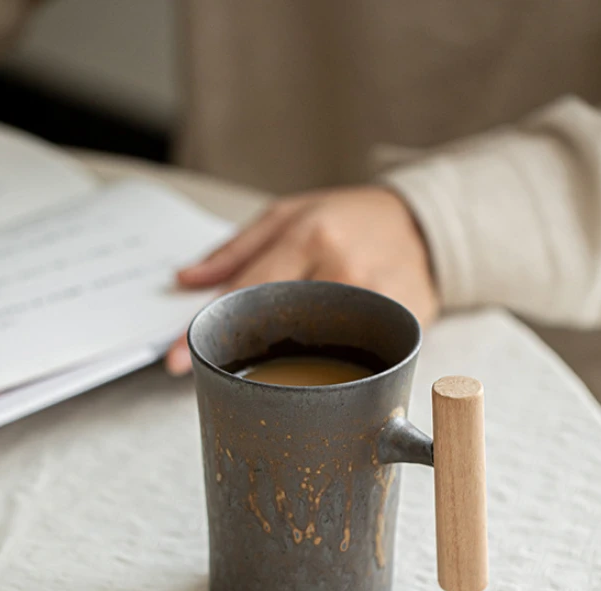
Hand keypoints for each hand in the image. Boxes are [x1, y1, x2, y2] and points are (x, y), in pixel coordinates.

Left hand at [165, 186, 438, 373]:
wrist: (424, 229)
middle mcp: (344, 269)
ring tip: (281, 358)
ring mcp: (376, 303)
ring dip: (286, 362)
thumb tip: (186, 281)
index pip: (247, 291)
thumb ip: (235, 250)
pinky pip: (352, 359)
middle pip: (276, 324)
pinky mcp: (400, 328)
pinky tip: (323, 358)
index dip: (206, 326)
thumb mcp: (290, 215)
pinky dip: (328, 364)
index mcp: (312, 236)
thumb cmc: (352, 218)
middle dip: (243, 350)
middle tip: (219, 365)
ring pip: (314, 350)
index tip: (175, 359)